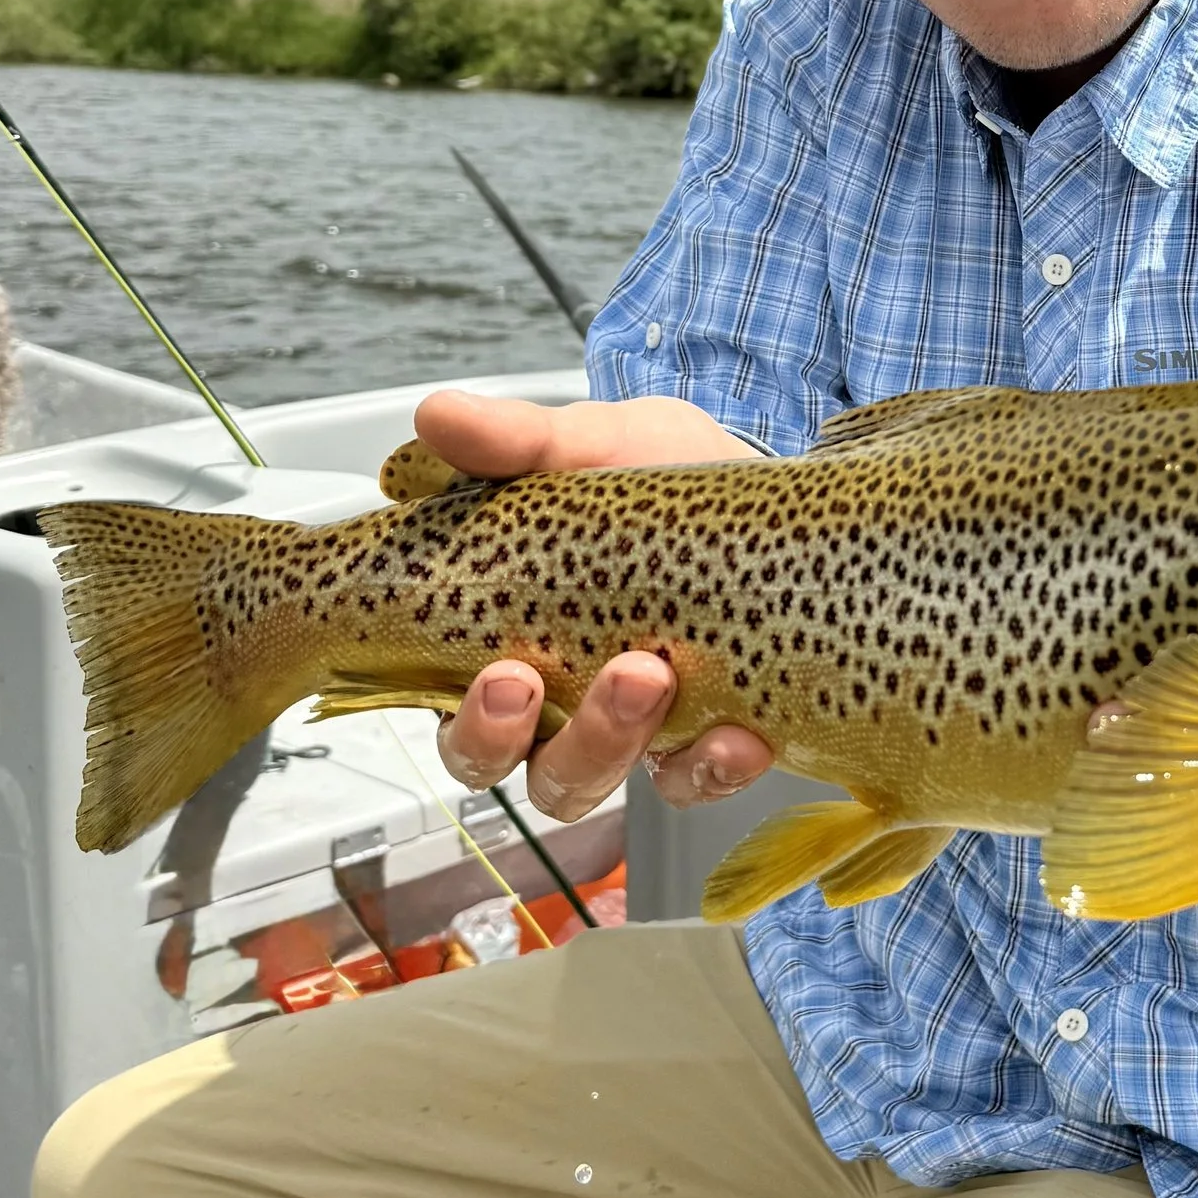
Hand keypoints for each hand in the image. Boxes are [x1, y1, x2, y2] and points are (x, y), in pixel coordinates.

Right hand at [416, 388, 774, 822]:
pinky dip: (713, 768)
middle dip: (545, 738)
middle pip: (524, 767)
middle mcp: (558, 700)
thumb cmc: (650, 472)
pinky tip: (738, 737)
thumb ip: (515, 440)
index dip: (474, 720)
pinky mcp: (705, 738)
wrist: (760, 479)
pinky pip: (696, 780)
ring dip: (617, 744)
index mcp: (503, 639)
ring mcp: (632, 726)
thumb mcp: (587, 443)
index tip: (507, 676)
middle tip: (579, 676)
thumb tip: (436, 416)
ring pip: (596, 780)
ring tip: (655, 676)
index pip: (455, 713)